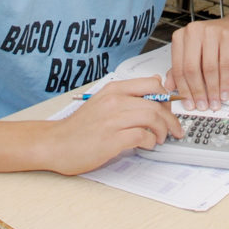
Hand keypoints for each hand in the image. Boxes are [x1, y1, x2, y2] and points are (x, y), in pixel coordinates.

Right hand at [49, 77, 180, 174]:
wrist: (55, 143)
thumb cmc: (79, 127)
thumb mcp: (102, 102)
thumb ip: (127, 95)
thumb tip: (154, 85)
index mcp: (113, 89)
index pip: (152, 84)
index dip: (167, 97)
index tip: (170, 109)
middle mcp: (114, 101)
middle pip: (156, 104)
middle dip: (170, 119)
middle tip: (173, 129)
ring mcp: (113, 119)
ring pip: (153, 118)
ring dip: (163, 130)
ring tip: (161, 138)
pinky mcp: (112, 139)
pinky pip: (143, 136)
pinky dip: (151, 141)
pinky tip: (147, 145)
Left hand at [164, 13, 228, 110]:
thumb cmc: (214, 40)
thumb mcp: (194, 52)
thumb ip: (180, 67)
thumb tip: (169, 86)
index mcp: (181, 36)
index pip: (178, 67)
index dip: (183, 89)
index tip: (188, 102)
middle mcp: (194, 31)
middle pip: (192, 68)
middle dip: (198, 91)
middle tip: (202, 105)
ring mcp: (211, 32)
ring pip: (209, 68)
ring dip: (212, 90)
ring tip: (214, 102)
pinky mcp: (228, 37)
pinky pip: (226, 65)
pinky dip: (225, 82)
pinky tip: (224, 92)